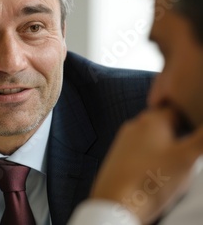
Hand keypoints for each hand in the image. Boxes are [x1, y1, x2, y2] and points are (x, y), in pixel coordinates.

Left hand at [90, 108, 202, 223]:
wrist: (116, 202)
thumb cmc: (150, 179)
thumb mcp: (187, 157)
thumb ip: (202, 139)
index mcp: (152, 119)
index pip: (178, 109)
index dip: (192, 120)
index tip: (196, 136)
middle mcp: (135, 125)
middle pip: (165, 124)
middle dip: (180, 136)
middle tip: (188, 156)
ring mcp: (123, 140)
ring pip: (153, 139)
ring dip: (166, 149)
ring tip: (173, 169)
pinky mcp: (117, 156)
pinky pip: (141, 152)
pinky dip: (152, 160)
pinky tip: (157, 175)